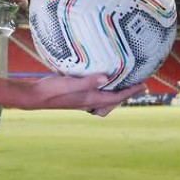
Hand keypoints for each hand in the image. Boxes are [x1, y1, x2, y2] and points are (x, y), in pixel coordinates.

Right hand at [13, 74, 144, 116]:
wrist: (35, 97)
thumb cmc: (52, 90)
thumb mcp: (71, 83)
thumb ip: (88, 81)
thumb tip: (107, 78)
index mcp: (91, 99)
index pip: (116, 97)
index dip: (131, 91)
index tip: (144, 86)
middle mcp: (89, 101)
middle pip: (114, 100)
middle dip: (127, 93)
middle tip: (139, 85)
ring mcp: (82, 100)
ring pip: (105, 98)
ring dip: (116, 92)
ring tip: (124, 83)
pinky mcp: (75, 95)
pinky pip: (96, 94)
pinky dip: (104, 89)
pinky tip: (101, 80)